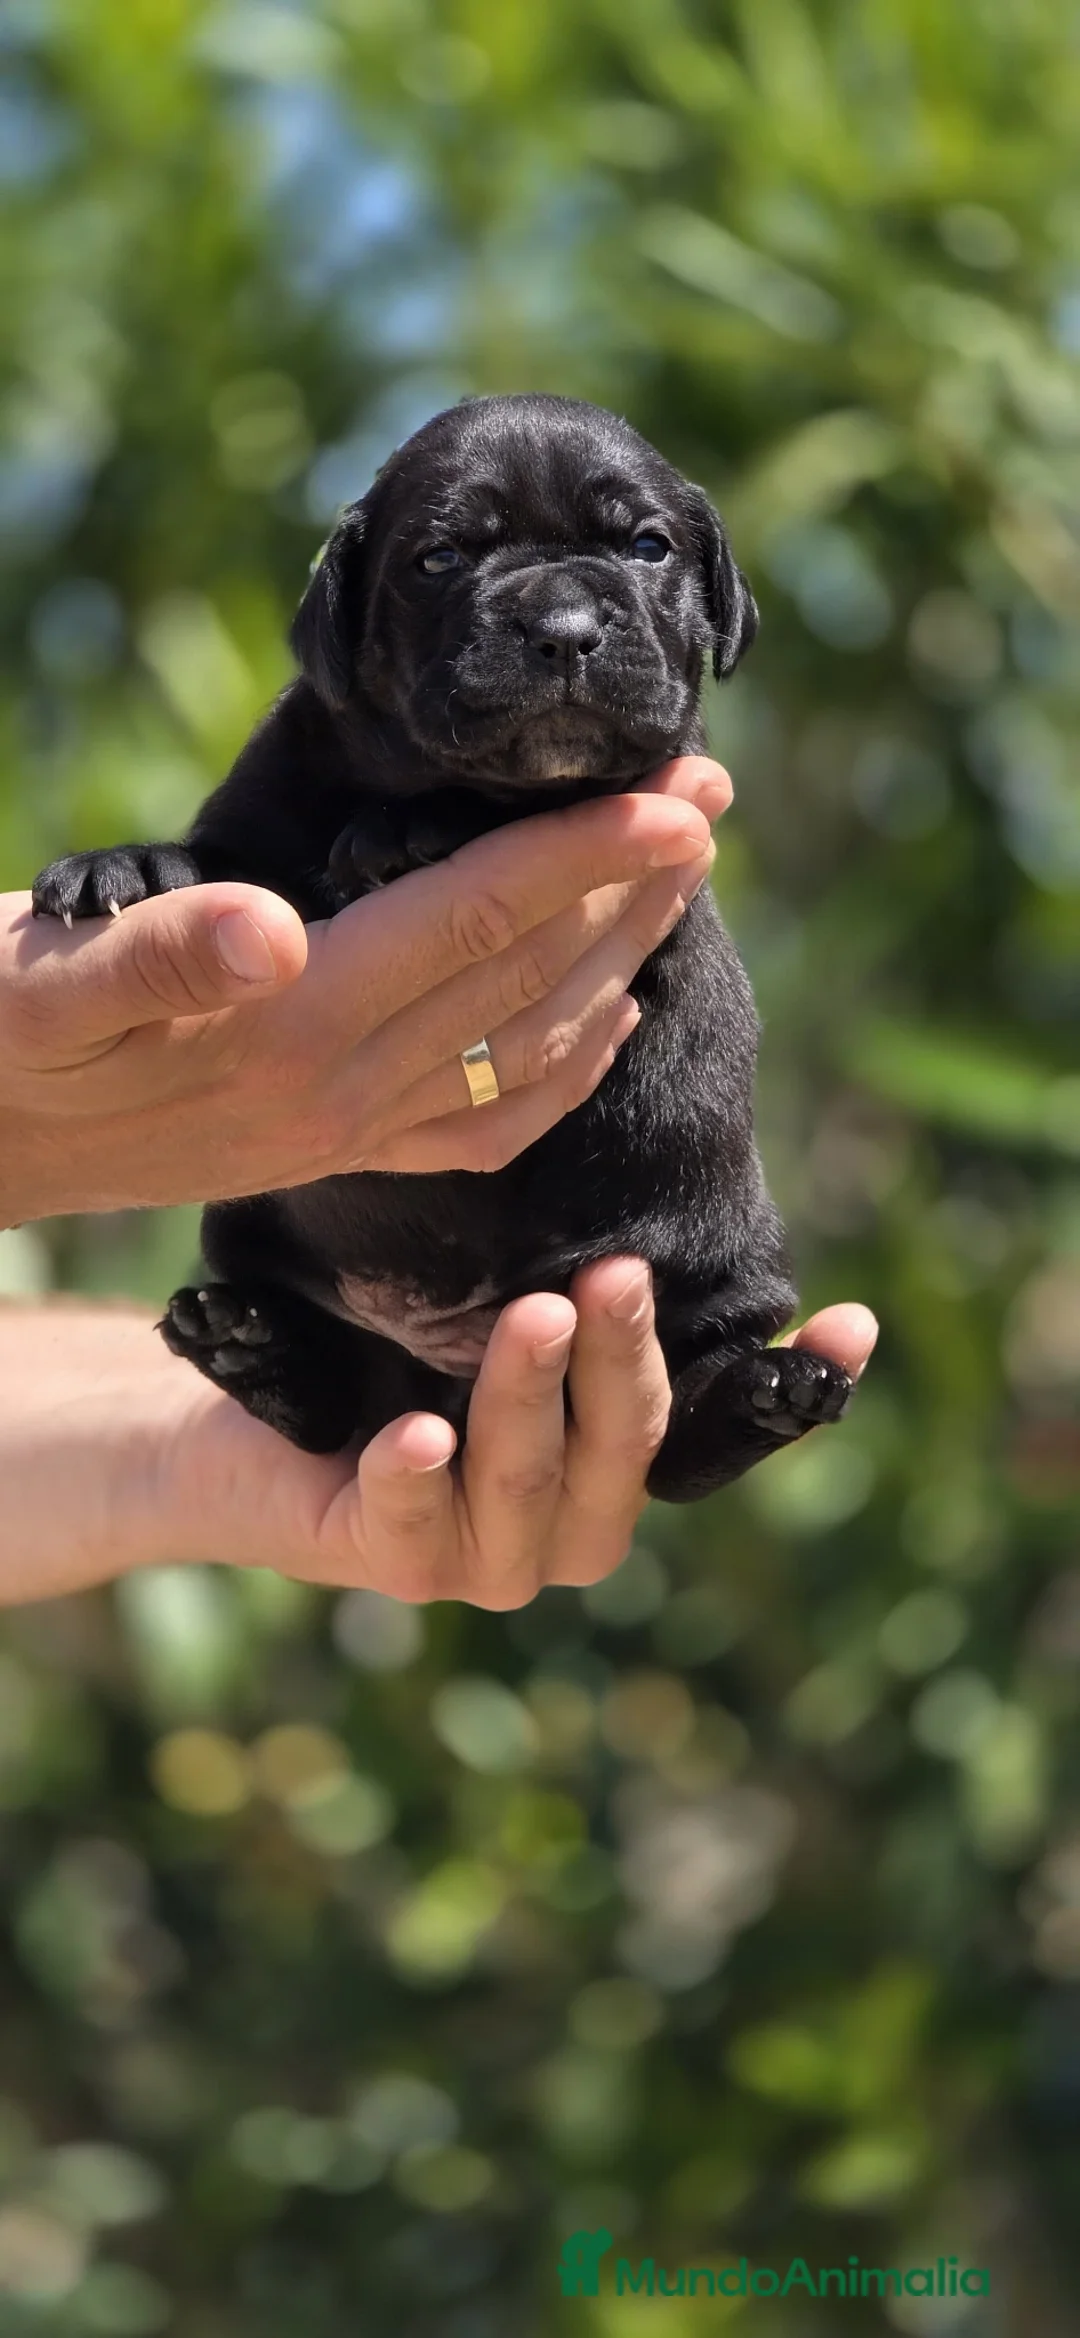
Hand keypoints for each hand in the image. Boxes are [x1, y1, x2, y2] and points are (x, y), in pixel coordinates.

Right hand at [0, 758, 727, 1222]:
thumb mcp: (40, 977)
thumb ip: (159, 954)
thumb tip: (270, 930)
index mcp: (284, 1027)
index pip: (471, 922)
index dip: (584, 857)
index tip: (679, 799)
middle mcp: (336, 1092)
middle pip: (527, 981)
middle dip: (631, 888)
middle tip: (712, 798)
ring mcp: (341, 1133)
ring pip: (527, 1048)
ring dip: (620, 960)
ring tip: (681, 878)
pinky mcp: (329, 1152)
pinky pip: (485, 1125)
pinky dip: (565, 1073)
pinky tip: (609, 1023)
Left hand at [0, 1283, 877, 1607]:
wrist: (229, 1415)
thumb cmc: (378, 1340)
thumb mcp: (484, 1295)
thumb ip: (575, 1279)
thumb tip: (650, 1168)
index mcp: (607, 1460)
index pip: (718, 1427)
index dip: (795, 1387)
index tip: (851, 1324)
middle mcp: (563, 1522)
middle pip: (624, 1452)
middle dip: (626, 1366)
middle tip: (622, 1274)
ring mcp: (479, 1557)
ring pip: (527, 1487)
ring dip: (532, 1403)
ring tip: (536, 1314)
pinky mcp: (384, 1563)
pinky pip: (408, 1528)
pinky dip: (416, 1482)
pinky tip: (414, 1436)